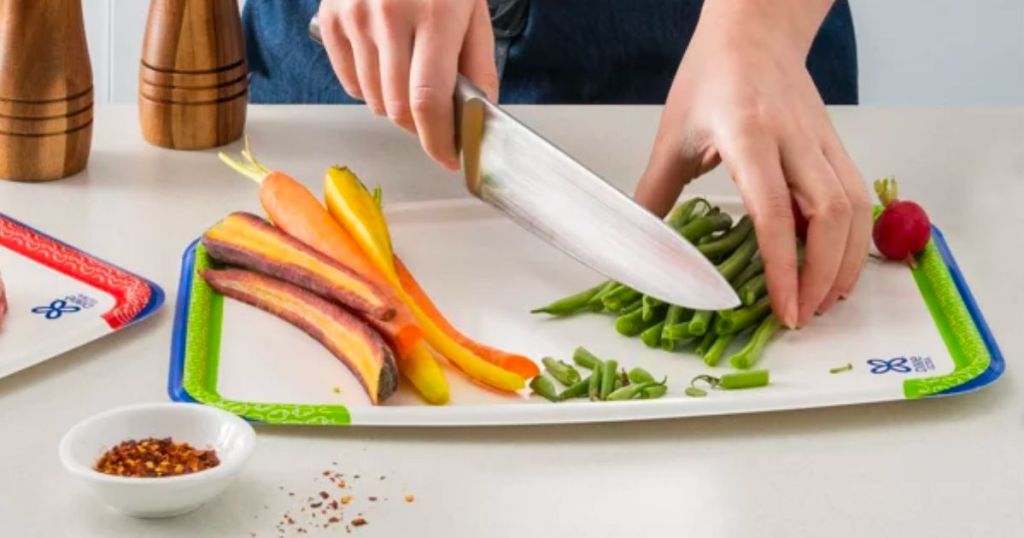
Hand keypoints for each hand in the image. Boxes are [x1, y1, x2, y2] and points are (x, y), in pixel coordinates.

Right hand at [318, 0, 498, 169]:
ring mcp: (355, 18)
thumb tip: (479, 117)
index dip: (439, 140)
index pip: (429, 99)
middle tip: (436, 123)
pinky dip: (371, 89)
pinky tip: (387, 66)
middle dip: (421, 129)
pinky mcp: (330, 19)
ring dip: (398, 108)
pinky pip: (350, 83)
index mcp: (437, 13)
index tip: (448, 158)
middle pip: (399, 108)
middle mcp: (390, 16)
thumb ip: (478, 65)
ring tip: (412, 81)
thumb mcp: (472, 9)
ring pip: (375, 101)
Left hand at [634, 1, 871, 327]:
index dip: (783, 268)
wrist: (754, 30)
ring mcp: (822, 141)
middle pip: (830, 215)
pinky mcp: (835, 146)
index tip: (783, 309)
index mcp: (750, 134)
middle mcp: (795, 139)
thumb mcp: (672, 134)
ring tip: (824, 302)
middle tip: (802, 316)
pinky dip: (852, 239)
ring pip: (854, 208)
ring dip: (845, 263)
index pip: (774, 211)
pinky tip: (835, 265)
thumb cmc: (712, 76)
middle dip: (822, 276)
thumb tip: (642, 245)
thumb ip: (656, 193)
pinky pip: (856, 197)